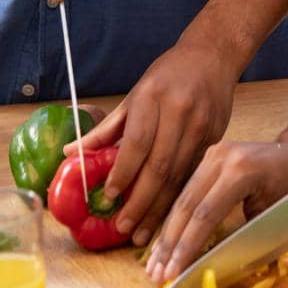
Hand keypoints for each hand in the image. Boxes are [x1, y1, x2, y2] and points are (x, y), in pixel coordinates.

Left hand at [70, 40, 235, 247]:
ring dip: (160, 207)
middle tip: (124, 226)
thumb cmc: (168, 74)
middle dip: (140, 201)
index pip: (137, 142)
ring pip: (179, 175)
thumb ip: (107, 128)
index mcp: (153, 97)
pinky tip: (167, 215)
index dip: (123, 172)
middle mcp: (179, 111)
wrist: (213, 55)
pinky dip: (179, 196)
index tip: (109, 196)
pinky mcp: (216, 137)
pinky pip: (194, 173)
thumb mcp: (135, 93)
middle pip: (159, 165)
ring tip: (143, 232)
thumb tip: (70, 154)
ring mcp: (201, 126)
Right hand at [144, 134, 287, 285]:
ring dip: (167, 235)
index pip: (205, 215)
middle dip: (170, 245)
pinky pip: (187, 191)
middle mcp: (221, 157)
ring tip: (153, 265)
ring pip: (181, 199)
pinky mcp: (207, 157)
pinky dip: (175, 220)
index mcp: (240, 170)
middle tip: (155, 275)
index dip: (186, 248)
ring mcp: (212, 153)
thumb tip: (207, 267)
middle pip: (187, 206)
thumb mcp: (271, 216)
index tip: (172, 275)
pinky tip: (163, 242)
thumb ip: (241, 237)